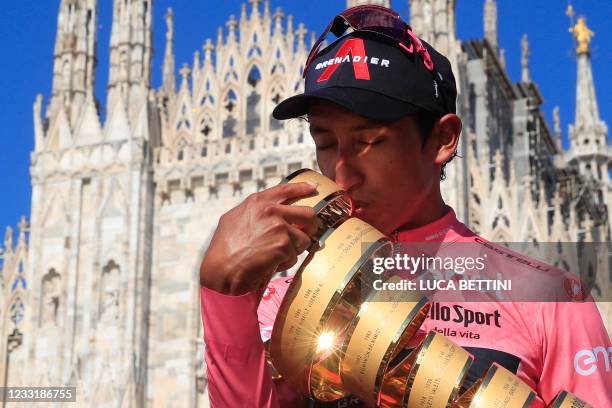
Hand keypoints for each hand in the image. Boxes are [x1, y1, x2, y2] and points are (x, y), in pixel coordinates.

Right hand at [199, 182, 318, 294]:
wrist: (221, 268)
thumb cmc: (224, 247)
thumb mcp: (234, 218)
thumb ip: (254, 211)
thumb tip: (270, 209)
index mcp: (258, 202)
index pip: (286, 190)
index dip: (302, 188)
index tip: (313, 188)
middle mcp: (270, 210)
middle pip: (307, 213)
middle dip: (310, 227)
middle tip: (305, 235)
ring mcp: (279, 227)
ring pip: (303, 239)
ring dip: (293, 250)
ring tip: (275, 256)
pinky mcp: (283, 245)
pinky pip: (295, 256)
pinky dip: (285, 263)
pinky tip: (270, 264)